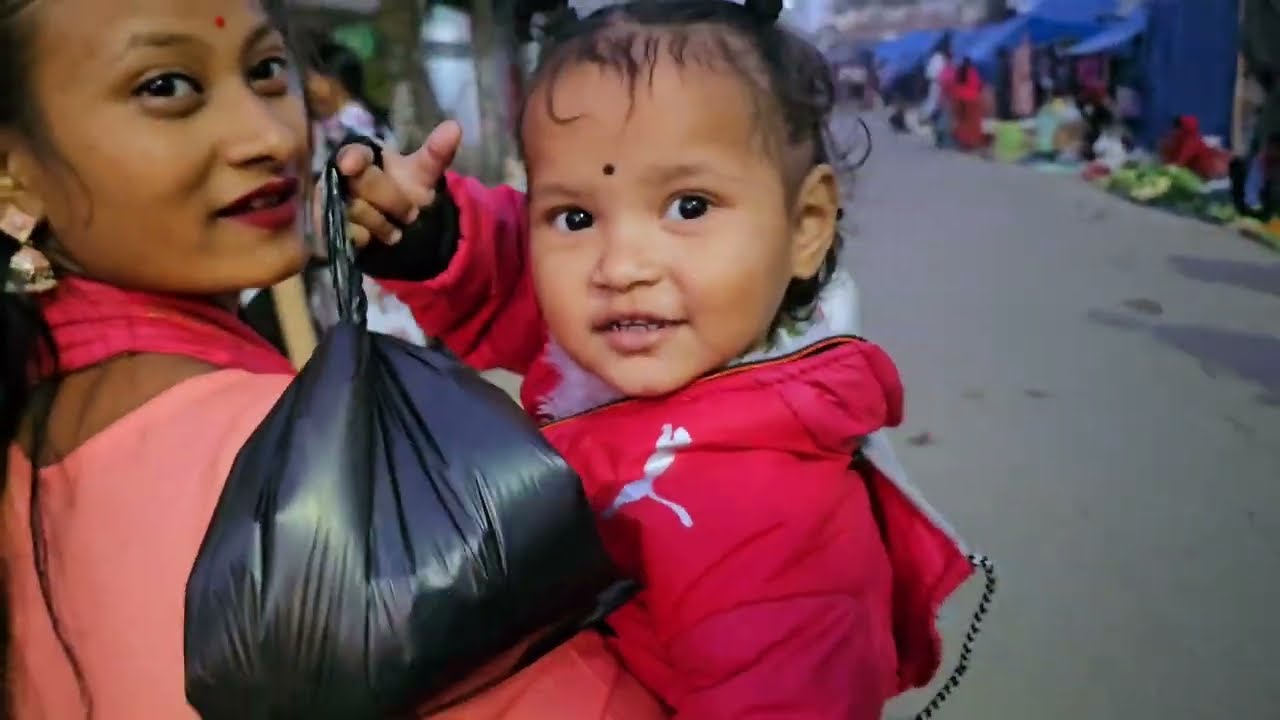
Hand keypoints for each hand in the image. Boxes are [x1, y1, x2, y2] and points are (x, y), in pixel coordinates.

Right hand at [318, 120, 462, 249]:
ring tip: (395, 229)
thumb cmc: (404, 193)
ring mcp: (332, 202)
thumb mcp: (422, 175)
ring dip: (383, 224)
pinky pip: (349, 233)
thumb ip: (436, 153)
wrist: (398, 229)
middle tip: (410, 213)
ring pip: (357, 211)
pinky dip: (367, 238)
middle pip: (364, 183)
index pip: (354, 152)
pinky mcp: (329, 229)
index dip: (353, 157)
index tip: (350, 164)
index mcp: (362, 156)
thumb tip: (455, 127)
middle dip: (393, 200)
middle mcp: (341, 176)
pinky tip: (373, 239)